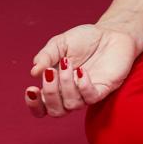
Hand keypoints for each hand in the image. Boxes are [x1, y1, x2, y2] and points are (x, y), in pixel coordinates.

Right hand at [24, 23, 139, 118]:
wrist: (111, 32)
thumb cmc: (84, 40)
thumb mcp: (60, 43)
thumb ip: (46, 56)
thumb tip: (33, 72)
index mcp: (57, 87)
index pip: (42, 108)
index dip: (33, 105)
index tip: (31, 89)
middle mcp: (71, 95)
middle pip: (55, 111)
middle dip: (50, 93)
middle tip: (50, 72)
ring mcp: (87, 94)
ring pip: (72, 104)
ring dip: (66, 85)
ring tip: (67, 63)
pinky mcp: (103, 89)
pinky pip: (91, 97)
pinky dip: (83, 86)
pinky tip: (81, 71)